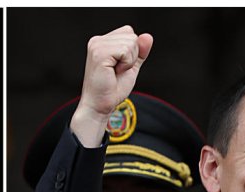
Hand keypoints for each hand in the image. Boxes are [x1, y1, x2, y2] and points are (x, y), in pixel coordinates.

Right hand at [70, 25, 152, 146]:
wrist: (100, 105)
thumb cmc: (113, 89)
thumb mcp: (131, 67)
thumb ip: (140, 52)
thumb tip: (148, 36)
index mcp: (103, 42)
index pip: (129, 32)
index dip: (132, 51)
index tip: (119, 66)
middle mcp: (98, 41)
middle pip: (132, 36)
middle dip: (132, 56)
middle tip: (117, 71)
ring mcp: (97, 46)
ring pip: (130, 42)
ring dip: (129, 61)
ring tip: (115, 72)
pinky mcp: (99, 53)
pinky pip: (125, 50)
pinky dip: (126, 64)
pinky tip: (114, 72)